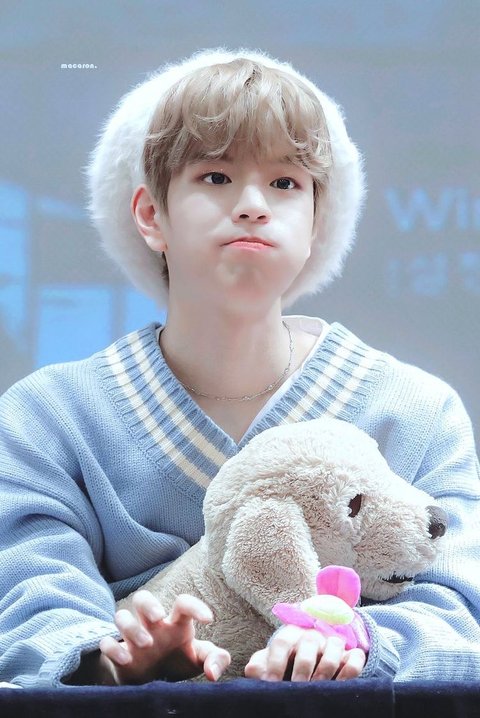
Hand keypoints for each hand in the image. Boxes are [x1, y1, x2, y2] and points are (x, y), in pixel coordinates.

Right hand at [99, 591, 230, 684]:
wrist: (153, 680)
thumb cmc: (179, 661)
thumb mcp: (199, 659)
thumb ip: (215, 659)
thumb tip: (214, 673)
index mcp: (175, 623)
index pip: (183, 603)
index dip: (196, 606)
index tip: (208, 619)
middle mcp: (152, 626)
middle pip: (142, 597)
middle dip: (148, 604)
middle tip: (158, 617)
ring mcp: (132, 638)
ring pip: (121, 616)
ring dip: (131, 627)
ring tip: (146, 644)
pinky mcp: (117, 655)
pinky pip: (106, 643)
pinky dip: (112, 649)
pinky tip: (126, 659)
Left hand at [244, 625, 366, 681]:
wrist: (311, 653)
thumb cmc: (286, 661)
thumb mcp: (271, 661)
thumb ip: (260, 665)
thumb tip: (252, 672)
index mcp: (290, 634)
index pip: (282, 642)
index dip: (275, 662)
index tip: (271, 683)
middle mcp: (312, 635)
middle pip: (309, 642)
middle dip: (302, 667)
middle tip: (296, 687)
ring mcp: (332, 643)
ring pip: (334, 646)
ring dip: (326, 667)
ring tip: (318, 688)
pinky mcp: (350, 654)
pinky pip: (355, 657)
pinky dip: (351, 669)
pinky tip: (341, 684)